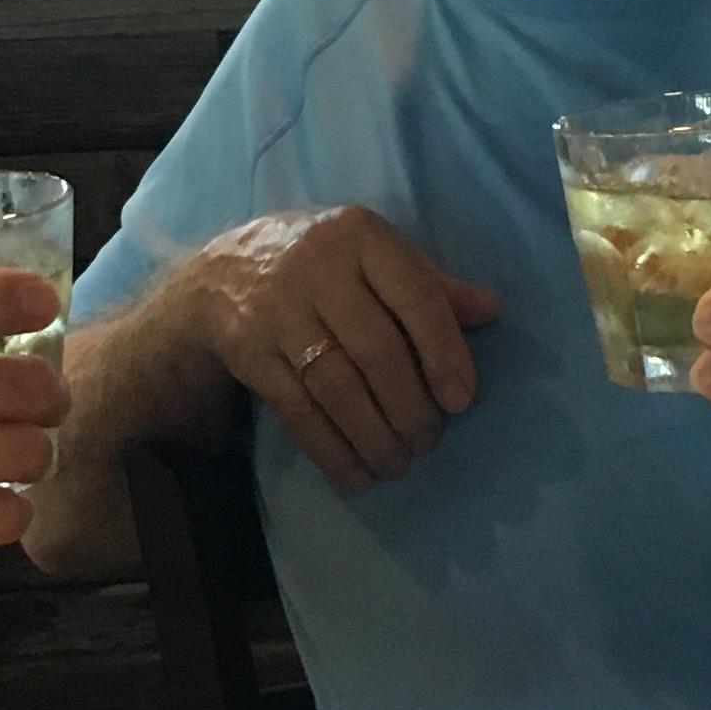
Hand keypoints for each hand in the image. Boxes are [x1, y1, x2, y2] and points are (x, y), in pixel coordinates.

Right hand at [186, 206, 498, 489]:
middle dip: (408, 406)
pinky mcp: (247, 351)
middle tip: (428, 440)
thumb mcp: (372, 254)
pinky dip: (330, 448)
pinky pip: (296, 409)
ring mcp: (276, 310)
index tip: (460, 400)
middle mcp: (316, 267)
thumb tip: (491, 309)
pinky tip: (355, 474)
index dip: (443, 350)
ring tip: (398, 462)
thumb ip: (429, 283)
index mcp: (359, 235)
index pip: (413, 293)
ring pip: (335, 385)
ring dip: (373, 435)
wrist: (219, 273)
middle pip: (374, 349)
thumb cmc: (322, 264)